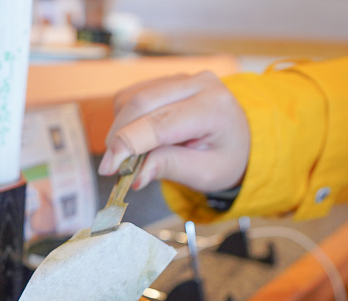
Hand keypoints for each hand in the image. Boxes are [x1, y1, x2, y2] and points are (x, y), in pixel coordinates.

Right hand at [99, 71, 250, 193]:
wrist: (238, 139)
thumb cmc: (223, 158)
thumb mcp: (205, 173)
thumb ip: (170, 168)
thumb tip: (135, 175)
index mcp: (215, 107)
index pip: (161, 123)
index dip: (129, 145)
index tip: (108, 169)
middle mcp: (200, 83)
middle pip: (142, 103)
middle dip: (118, 137)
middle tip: (110, 167)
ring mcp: (182, 77)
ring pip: (133, 98)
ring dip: (120, 128)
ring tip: (129, 156)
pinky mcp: (167, 79)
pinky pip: (132, 95)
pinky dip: (125, 118)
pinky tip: (137, 137)